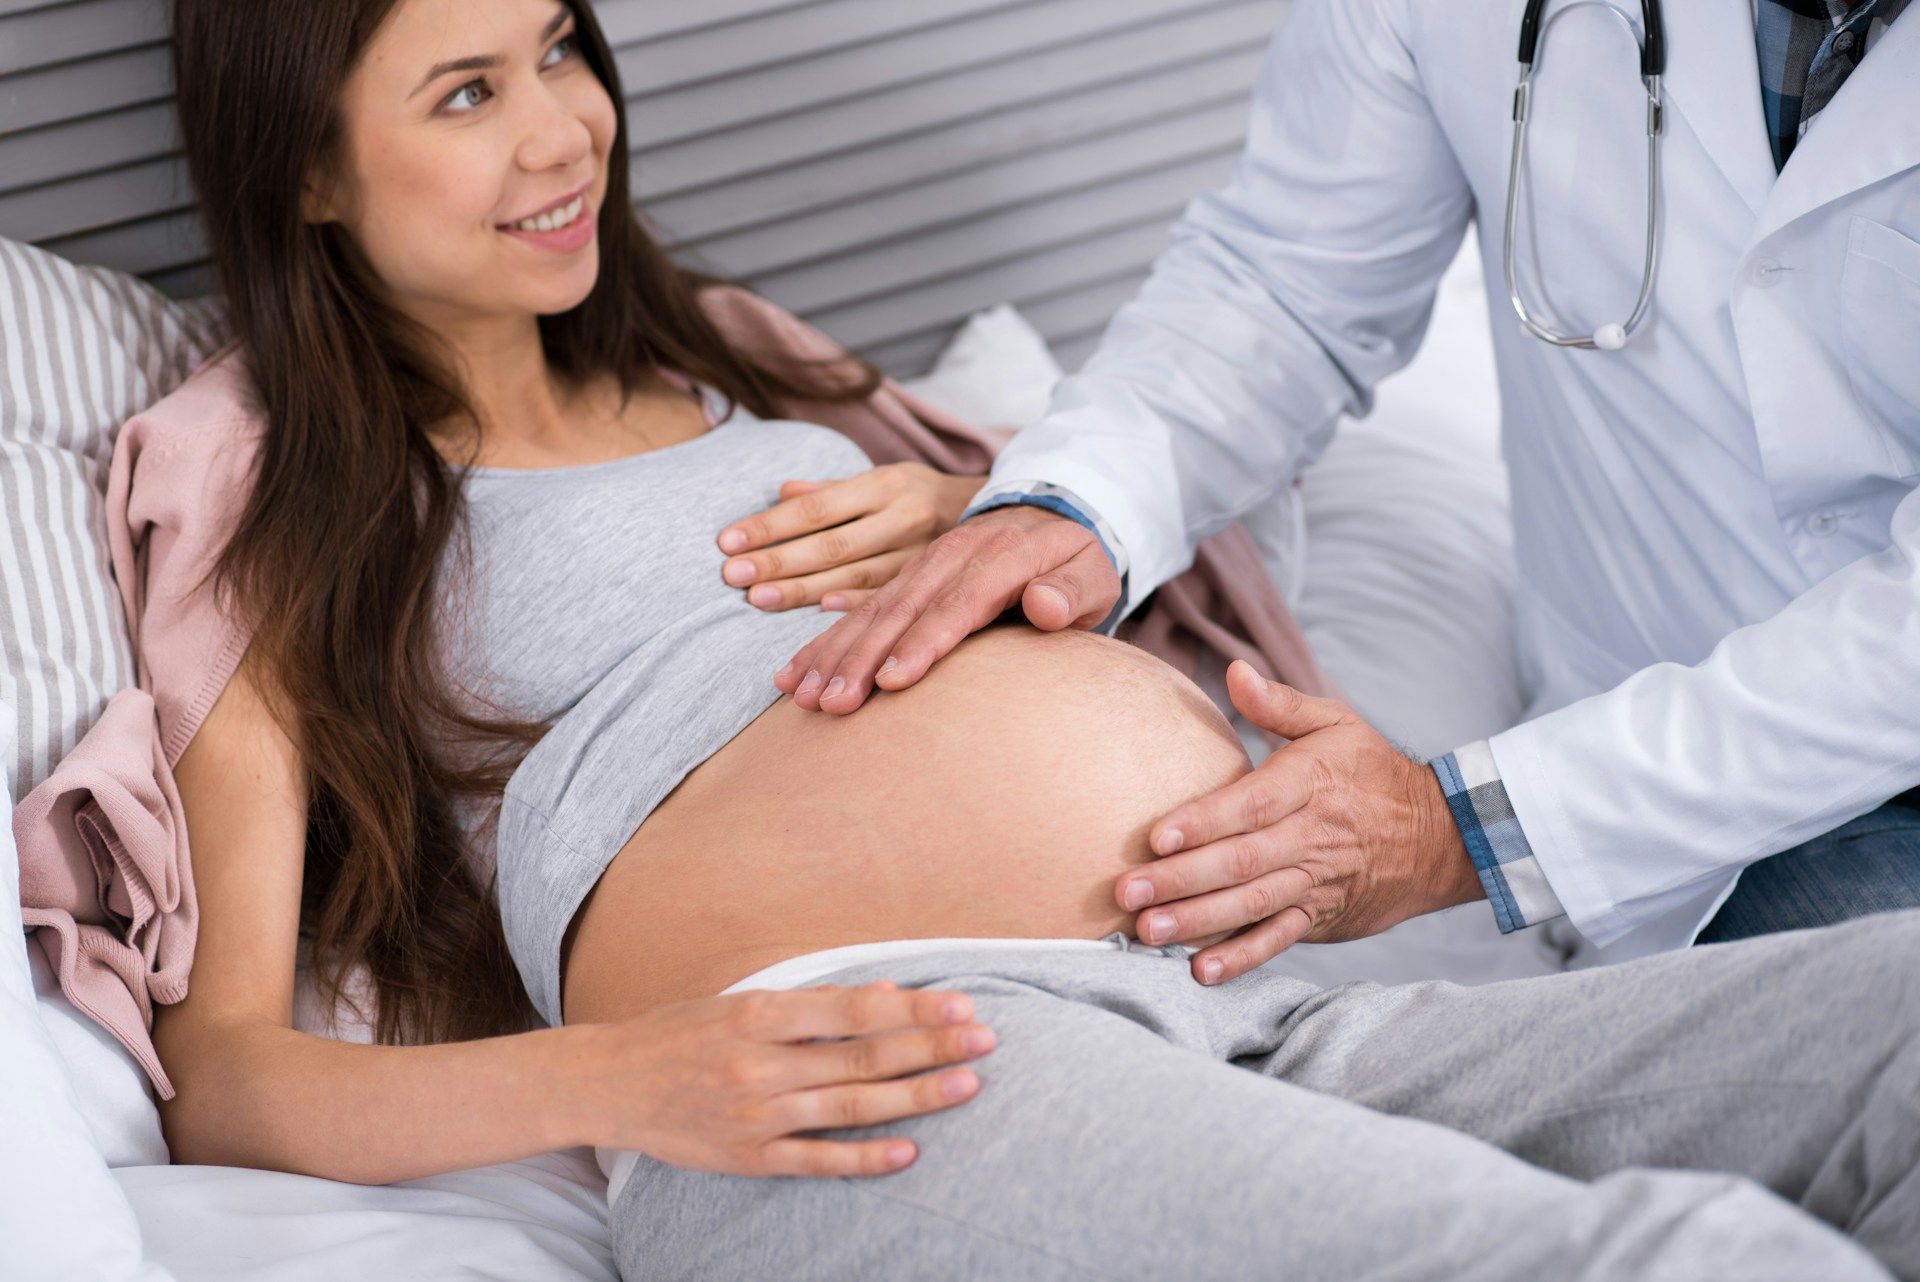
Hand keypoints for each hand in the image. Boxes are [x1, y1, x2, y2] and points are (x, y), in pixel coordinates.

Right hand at [571, 980, 995, 1177]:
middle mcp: (760, 1064)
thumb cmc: (681, 1032)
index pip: (853, 1010)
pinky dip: (864, 1158)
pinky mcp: (748, 1157)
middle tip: (987, 1039)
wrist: (608, 1084)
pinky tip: (909, 1151)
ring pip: (850, 1106)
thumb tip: (886, 995)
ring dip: (915, 1097)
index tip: (961, 1004)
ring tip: (968, 1085)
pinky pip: (817, 1160)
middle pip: (863, 1056)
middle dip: (931, 1048)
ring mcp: (756, 1114)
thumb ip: (812, 1003)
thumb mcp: (741, 1001)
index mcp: (759, 1014)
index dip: (913, 1009)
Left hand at [717, 464, 985, 612]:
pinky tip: (825, 613)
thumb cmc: (932, 499)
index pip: (819, 507)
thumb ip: (836, 490)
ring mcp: (925, 551)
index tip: (728, 542)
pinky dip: (859, 603)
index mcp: (886, 484)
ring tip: (760, 599)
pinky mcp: (946, 582)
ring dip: (806, 590)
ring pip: (858, 573)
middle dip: (780, 560)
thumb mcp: (890, 480)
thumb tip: (783, 489)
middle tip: (735, 577)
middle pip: (832, 541)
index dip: (772, 524)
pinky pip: (895, 595)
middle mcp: (904, 515)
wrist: (1021, 512)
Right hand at [774, 504, 1120, 713]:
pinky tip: (794, 674)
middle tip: (832, 705)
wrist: (1057, 510)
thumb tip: (1044, 605)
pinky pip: (860, 608)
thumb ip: (1071, 592)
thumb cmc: (1079, 560)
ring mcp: (925, 564)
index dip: (925, 642)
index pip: (959, 604)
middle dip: (861, 659)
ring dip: (834, 654)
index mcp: (1001, 556)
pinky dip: (825, 641)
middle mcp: (953, 557)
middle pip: (902, 610)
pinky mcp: (907, 576)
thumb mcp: (1094, 573)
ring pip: (871, 610)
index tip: (894, 680)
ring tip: (802, 697)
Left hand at [1116, 661, 1483, 985]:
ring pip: (1252, 904)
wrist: (1441, 836)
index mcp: (1310, 784)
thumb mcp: (1336, 723)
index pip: (1251, 805)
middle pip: (1241, 861)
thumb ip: (1280, 703)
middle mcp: (1312, 837)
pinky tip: (1200, 971)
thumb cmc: (1373, 771)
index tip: (1155, 836)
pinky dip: (1241, 958)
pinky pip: (1277, 940)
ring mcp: (1315, 882)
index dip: (1203, 821)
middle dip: (1181, 879)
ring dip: (1198, 921)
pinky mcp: (1320, 917)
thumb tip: (1235, 672)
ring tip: (1148, 930)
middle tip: (1128, 892)